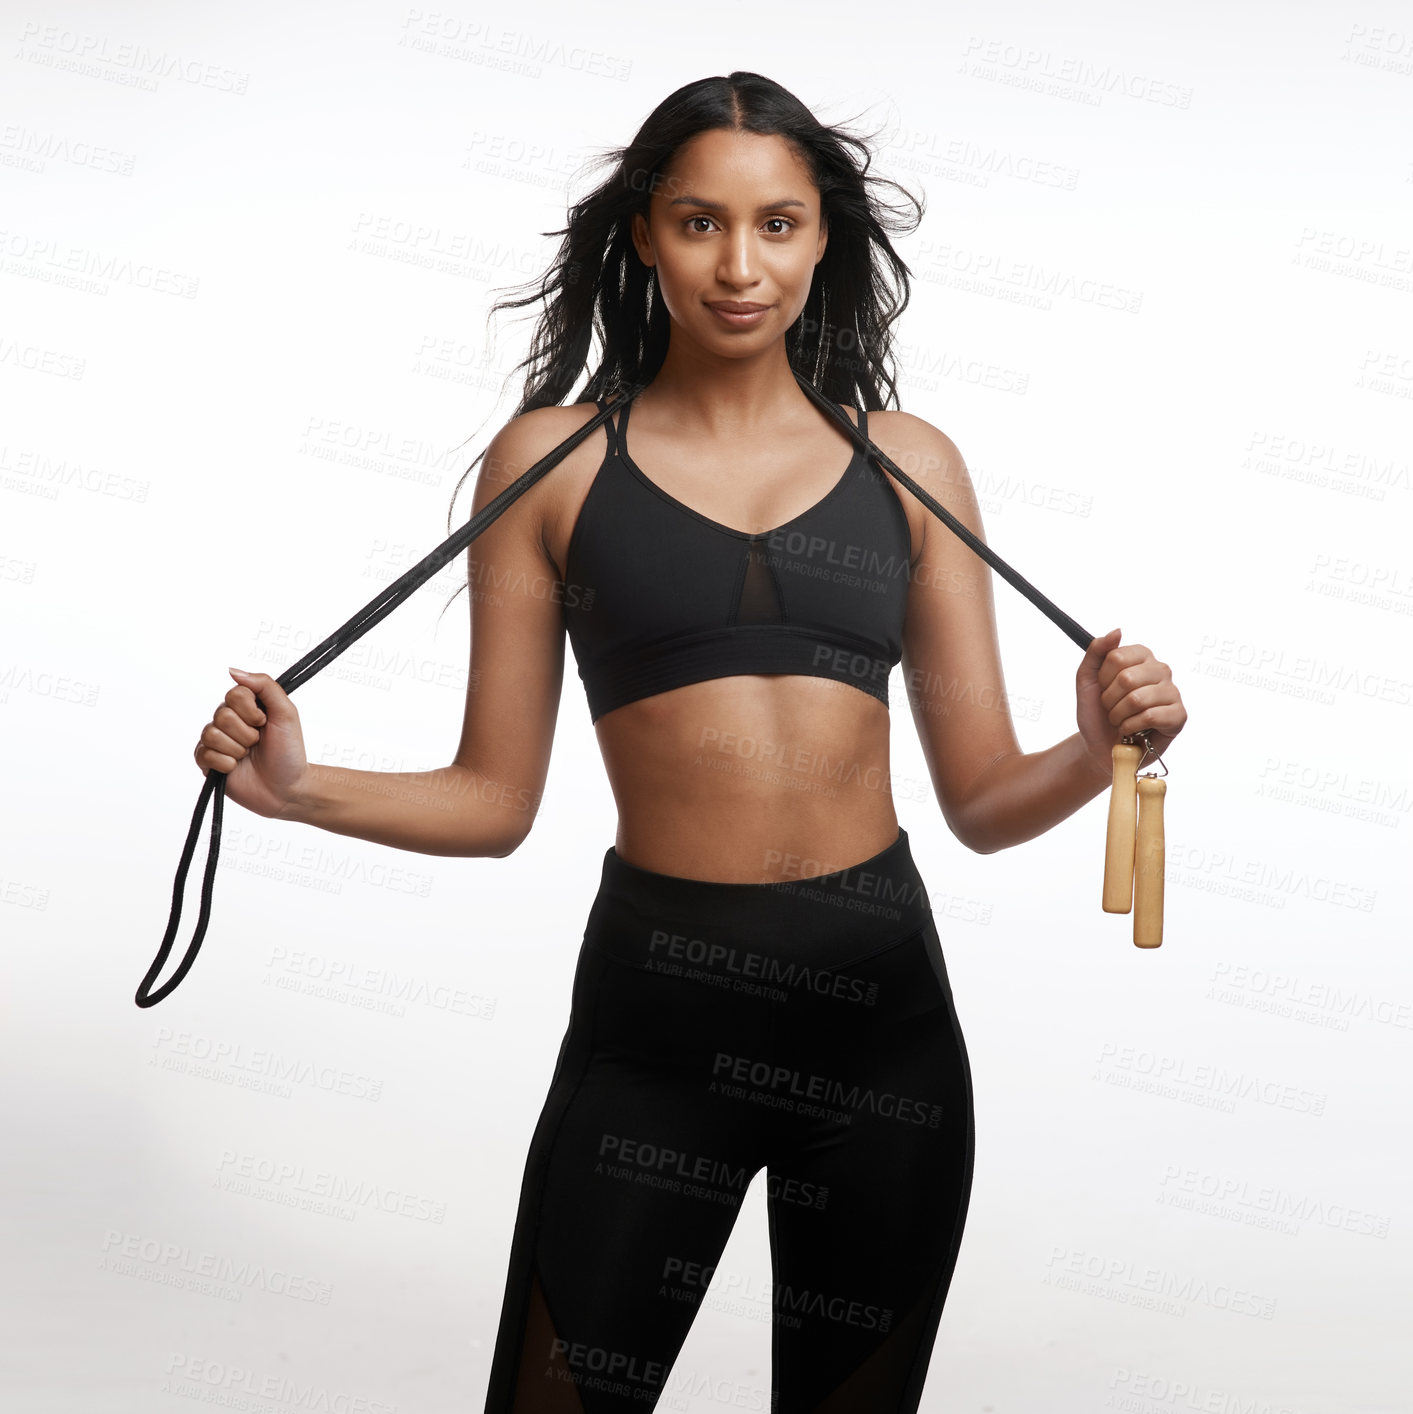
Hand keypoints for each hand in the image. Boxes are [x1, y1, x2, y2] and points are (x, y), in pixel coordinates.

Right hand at [194, 668, 309, 818]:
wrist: (287, 789)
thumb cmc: (289, 752)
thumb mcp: (287, 713)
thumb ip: (265, 686)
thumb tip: (233, 670)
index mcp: (246, 707)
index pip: (234, 694)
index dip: (250, 711)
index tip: (265, 723)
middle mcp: (228, 721)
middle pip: (222, 715)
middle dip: (246, 733)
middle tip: (258, 743)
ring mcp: (217, 742)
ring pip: (211, 734)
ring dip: (237, 749)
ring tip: (248, 756)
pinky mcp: (208, 763)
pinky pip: (204, 754)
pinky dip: (226, 763)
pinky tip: (236, 768)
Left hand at [1076, 629, 1186, 778]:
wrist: (1100, 745)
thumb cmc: (1096, 712)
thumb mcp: (1086, 679)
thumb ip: (1096, 652)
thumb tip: (1118, 631)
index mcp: (1141, 656)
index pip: (1116, 657)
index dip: (1102, 679)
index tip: (1103, 689)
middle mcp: (1160, 670)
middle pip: (1126, 678)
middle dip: (1109, 700)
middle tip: (1112, 708)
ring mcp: (1172, 692)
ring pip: (1137, 699)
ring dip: (1119, 716)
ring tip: (1121, 720)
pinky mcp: (1179, 715)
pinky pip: (1151, 716)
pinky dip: (1132, 727)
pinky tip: (1132, 730)